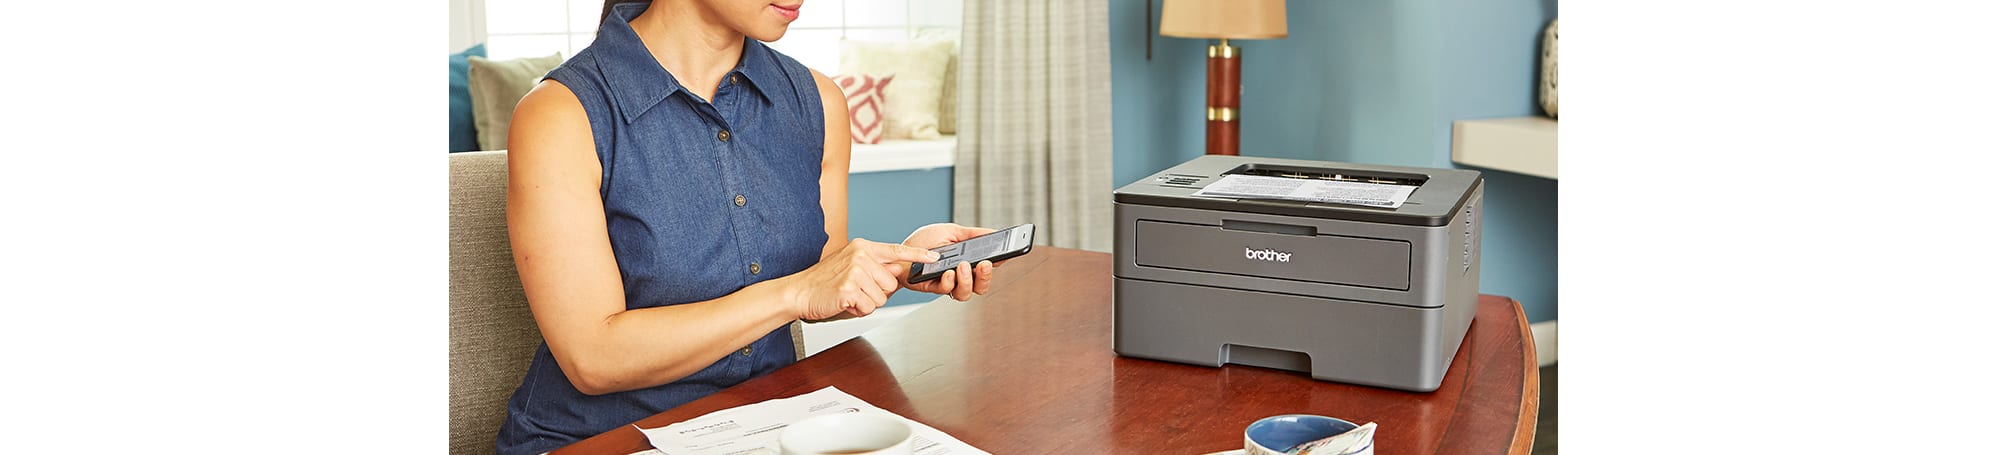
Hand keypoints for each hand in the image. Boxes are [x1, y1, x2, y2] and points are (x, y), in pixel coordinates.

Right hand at [788, 239, 940, 320]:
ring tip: (849, 296)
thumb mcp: (850, 266)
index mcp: (863, 247)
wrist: (799, 292)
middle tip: (856, 291)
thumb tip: (896, 272)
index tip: (935, 257)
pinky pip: (869, 307)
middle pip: (891, 284)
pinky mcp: (850, 287)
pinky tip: (844, 302)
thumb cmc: (825, 282)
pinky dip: (858, 310)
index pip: (896, 250)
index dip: (918, 255)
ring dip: (867, 303)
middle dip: (877, 293)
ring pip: (882, 297)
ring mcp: (855, 270)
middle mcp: (861, 255)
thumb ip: (874, 267)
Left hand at [898, 223, 1002, 300]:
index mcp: (968, 262)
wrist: (900, 251)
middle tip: (985, 263)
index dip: (998, 263)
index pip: (988, 267)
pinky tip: (949, 272)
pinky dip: (950, 282)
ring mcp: (948, 283)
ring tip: (964, 266)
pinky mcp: (934, 288)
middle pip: (982, 285)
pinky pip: (946, 290)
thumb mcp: (951, 232)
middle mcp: (961, 276)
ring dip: (968, 281)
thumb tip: (995, 232)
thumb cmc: (924, 242)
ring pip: (966, 293)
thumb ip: (973, 234)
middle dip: (986, 276)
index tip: (1004, 255)